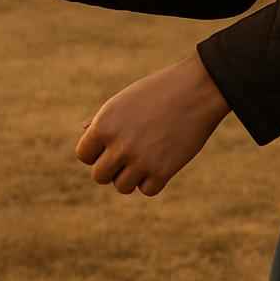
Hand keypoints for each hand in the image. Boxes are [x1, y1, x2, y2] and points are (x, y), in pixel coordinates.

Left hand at [76, 53, 231, 196]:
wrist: (195, 91)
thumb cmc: (157, 92)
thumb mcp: (123, 101)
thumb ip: (102, 120)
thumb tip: (84, 132)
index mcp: (104, 125)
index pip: (83, 155)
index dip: (95, 152)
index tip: (110, 146)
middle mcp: (118, 145)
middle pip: (100, 176)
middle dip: (112, 168)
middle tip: (128, 154)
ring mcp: (140, 160)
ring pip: (122, 187)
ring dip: (131, 177)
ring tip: (144, 157)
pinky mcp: (162, 172)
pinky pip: (147, 190)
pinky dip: (153, 180)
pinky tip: (161, 161)